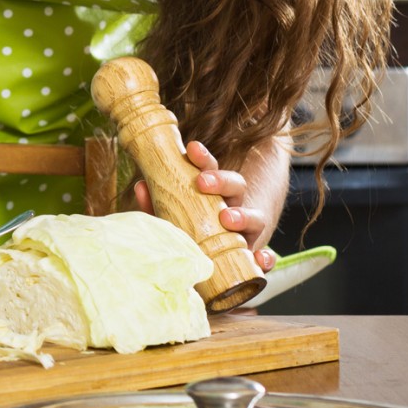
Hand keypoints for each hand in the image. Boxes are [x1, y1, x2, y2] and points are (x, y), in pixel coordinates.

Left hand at [133, 140, 277, 272]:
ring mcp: (247, 232)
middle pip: (236, 186)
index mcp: (214, 193)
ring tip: (227, 218)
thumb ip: (158, 202)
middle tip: (202, 181)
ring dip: (243, 216)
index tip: (192, 148)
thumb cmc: (190, 229)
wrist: (217, 258)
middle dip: (221, 181)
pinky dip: (266, 258)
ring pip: (255, 218)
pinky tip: (260, 259)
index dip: (203, 158)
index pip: (212, 169)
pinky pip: (266, 258)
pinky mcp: (254, 256)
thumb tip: (141, 188)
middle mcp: (234, 207)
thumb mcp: (173, 213)